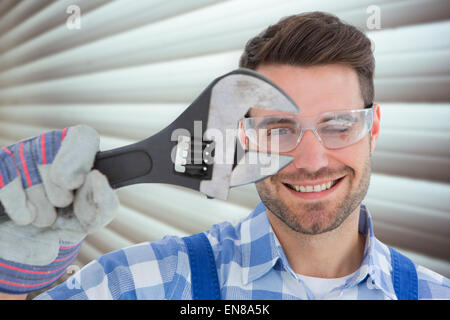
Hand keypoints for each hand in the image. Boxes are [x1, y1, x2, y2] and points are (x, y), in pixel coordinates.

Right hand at [0, 125, 118, 293]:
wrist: (34, 241)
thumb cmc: (68, 223)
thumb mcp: (94, 217)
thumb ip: (105, 202)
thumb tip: (95, 176)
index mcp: (81, 151)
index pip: (83, 137)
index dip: (78, 161)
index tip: (76, 184)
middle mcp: (50, 145)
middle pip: (58, 170)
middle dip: (60, 199)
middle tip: (61, 205)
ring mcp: (21, 154)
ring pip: (33, 181)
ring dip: (42, 210)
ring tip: (44, 212)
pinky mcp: (1, 166)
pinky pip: (9, 188)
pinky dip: (21, 210)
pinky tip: (27, 214)